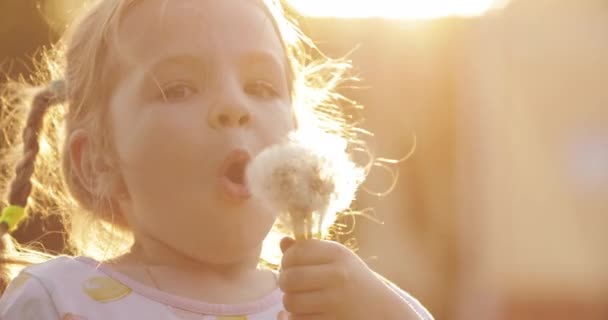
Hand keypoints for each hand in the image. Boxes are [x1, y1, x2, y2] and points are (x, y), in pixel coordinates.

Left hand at [278, 237, 421, 319]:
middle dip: (286, 284)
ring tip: (304, 301)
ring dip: (291, 304)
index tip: (293, 266)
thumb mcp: (338, 261)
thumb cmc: (355, 283)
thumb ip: (310, 251)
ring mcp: (336, 301)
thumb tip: (283, 241)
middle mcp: (338, 276)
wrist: (383, 312)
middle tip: (294, 287)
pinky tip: (308, 314)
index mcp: (338, 254)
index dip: (287, 260)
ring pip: (289, 302)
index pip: (296, 252)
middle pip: (288, 278)